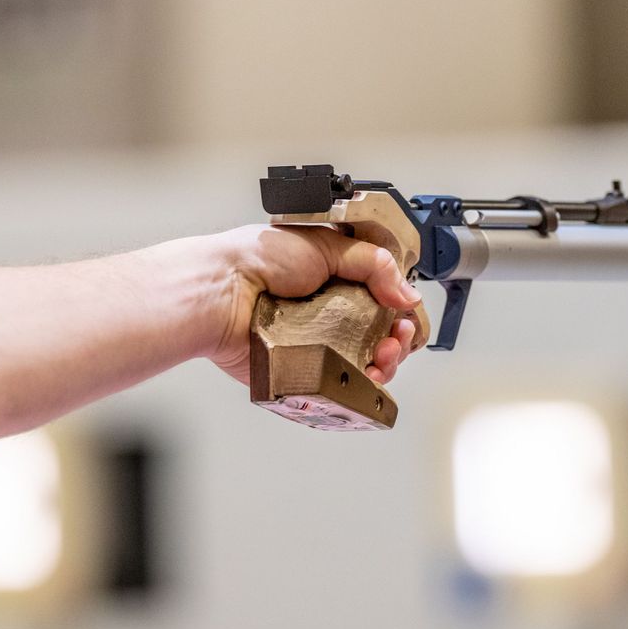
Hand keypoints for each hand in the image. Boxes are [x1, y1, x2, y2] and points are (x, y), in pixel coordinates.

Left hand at [207, 224, 422, 384]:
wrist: (220, 293)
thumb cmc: (257, 259)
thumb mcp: (326, 244)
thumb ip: (374, 265)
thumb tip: (407, 293)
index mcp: (336, 278)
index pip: (383, 296)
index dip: (400, 307)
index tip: (406, 313)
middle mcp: (329, 311)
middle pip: (381, 334)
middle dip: (399, 338)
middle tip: (398, 336)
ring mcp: (318, 343)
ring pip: (367, 362)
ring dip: (386, 362)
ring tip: (384, 356)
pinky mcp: (305, 369)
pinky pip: (340, 383)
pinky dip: (361, 383)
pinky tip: (368, 375)